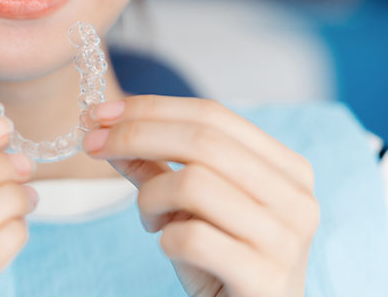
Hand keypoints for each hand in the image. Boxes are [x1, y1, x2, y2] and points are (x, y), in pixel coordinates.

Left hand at [83, 96, 319, 296]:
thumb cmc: (221, 261)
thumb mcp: (189, 204)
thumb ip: (154, 164)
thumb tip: (104, 126)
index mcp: (286, 168)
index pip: (212, 115)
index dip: (151, 107)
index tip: (101, 111)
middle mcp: (295, 198)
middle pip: (202, 140)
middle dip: (135, 135)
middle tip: (92, 142)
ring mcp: (286, 240)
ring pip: (194, 183)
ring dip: (151, 196)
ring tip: (150, 218)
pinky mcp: (266, 281)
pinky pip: (193, 237)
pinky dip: (165, 236)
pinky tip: (170, 246)